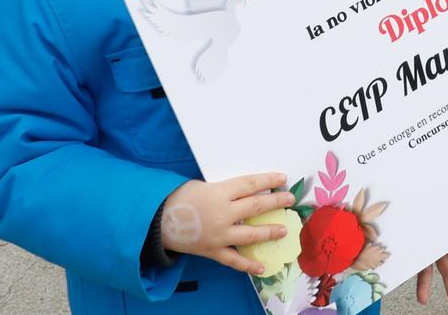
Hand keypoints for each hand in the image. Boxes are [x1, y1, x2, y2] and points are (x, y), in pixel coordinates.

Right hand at [154, 173, 294, 275]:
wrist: (158, 221)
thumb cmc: (179, 198)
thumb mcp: (203, 186)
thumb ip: (224, 191)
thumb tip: (246, 192)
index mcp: (219, 193)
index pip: (250, 184)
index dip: (268, 181)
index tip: (282, 179)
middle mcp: (222, 214)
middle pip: (255, 206)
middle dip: (275, 202)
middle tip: (289, 200)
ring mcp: (219, 235)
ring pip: (250, 234)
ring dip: (269, 232)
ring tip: (283, 230)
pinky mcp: (213, 251)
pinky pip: (234, 259)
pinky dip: (248, 265)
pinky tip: (262, 267)